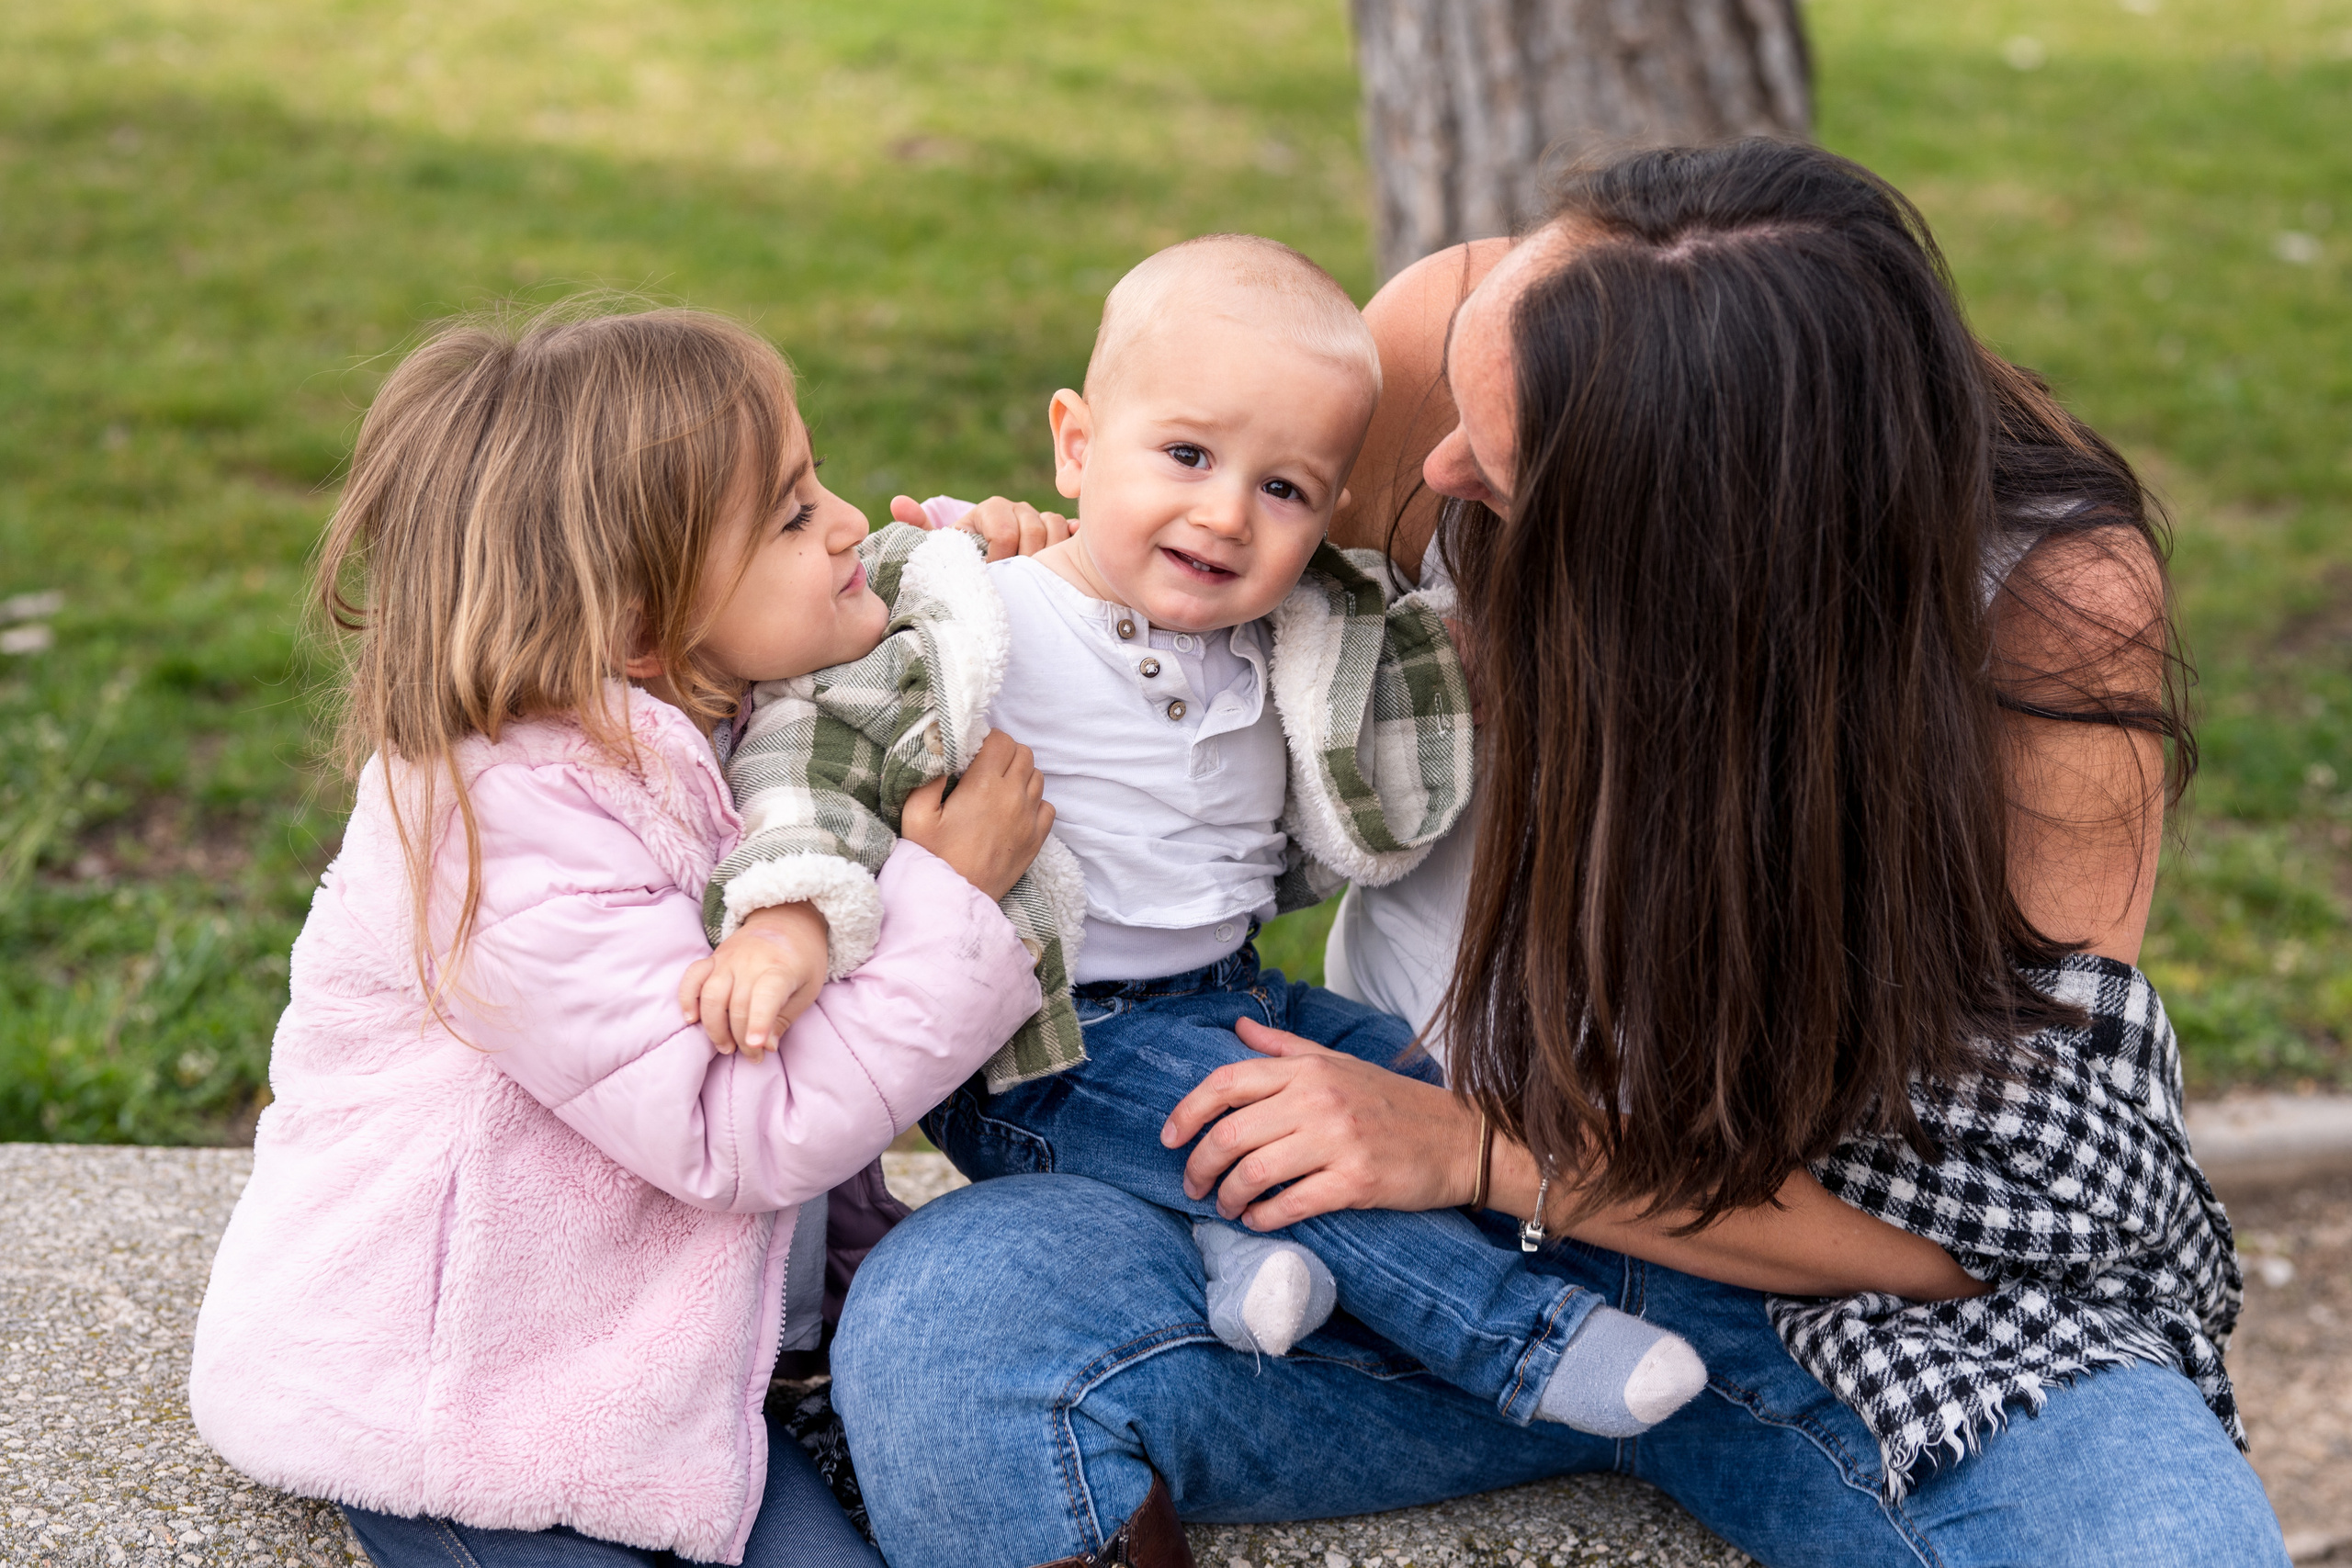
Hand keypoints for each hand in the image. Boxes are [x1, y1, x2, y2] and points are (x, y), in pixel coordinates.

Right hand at [677, 902, 829, 1057]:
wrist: (788, 918)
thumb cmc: (803, 959)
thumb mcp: (808, 989)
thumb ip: (785, 1019)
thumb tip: (766, 1047)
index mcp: (779, 969)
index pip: (765, 997)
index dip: (759, 1023)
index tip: (756, 1047)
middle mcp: (750, 962)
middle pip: (736, 1006)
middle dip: (741, 1038)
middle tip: (752, 1056)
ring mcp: (728, 959)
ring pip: (711, 996)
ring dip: (714, 1027)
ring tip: (726, 1046)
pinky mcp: (713, 958)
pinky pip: (693, 977)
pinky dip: (688, 998)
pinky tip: (691, 1019)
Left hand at [892, 494, 1071, 560]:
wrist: (993, 576)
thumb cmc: (965, 565)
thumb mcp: (943, 551)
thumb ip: (922, 530)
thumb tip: (897, 503)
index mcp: (988, 511)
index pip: (1004, 530)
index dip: (999, 557)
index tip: (990, 576)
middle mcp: (1016, 510)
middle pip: (1032, 528)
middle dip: (1023, 560)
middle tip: (1014, 582)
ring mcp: (1040, 519)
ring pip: (1053, 527)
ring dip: (1045, 555)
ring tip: (1031, 576)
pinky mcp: (1060, 531)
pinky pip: (1070, 530)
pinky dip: (1069, 541)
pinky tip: (1063, 560)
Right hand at [900, 730, 1054, 901]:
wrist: (955, 898)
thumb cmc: (932, 857)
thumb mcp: (916, 815)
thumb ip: (929, 778)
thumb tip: (941, 752)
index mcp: (984, 785)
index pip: (1002, 741)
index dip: (988, 740)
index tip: (974, 752)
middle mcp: (1013, 797)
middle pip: (1024, 753)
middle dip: (1005, 754)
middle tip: (985, 767)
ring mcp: (1029, 819)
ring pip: (1038, 777)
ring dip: (1021, 775)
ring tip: (998, 788)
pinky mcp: (1036, 840)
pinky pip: (1048, 807)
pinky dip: (1035, 802)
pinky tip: (1014, 811)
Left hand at [1158, 1018, 1481, 1229]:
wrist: (1457, 1137)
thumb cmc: (1390, 1101)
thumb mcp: (1337, 1062)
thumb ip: (1283, 1046)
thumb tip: (1238, 1026)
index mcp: (1306, 1069)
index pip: (1226, 1083)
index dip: (1187, 1111)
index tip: (1170, 1137)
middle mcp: (1317, 1099)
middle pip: (1230, 1133)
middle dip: (1198, 1166)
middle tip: (1193, 1184)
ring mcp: (1336, 1140)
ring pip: (1254, 1171)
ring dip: (1228, 1196)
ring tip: (1225, 1206)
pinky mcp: (1355, 1181)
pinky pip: (1291, 1204)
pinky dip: (1264, 1217)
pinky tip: (1257, 1221)